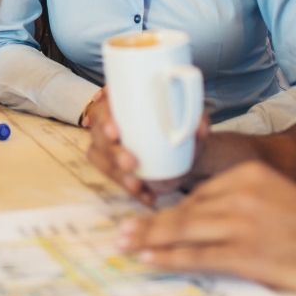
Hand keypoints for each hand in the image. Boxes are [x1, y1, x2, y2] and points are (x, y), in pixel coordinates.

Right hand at [86, 96, 208, 205]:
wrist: (185, 153)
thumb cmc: (183, 129)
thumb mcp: (193, 121)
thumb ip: (198, 121)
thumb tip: (199, 128)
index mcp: (122, 100)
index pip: (104, 104)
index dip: (104, 117)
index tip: (115, 132)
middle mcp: (109, 119)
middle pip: (97, 133)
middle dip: (110, 150)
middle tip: (131, 163)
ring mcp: (106, 143)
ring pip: (99, 156)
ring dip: (116, 173)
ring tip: (137, 185)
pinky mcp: (111, 164)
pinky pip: (110, 176)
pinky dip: (128, 188)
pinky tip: (147, 195)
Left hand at [115, 160, 295, 294]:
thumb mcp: (273, 194)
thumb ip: (238, 198)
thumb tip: (200, 216)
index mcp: (246, 174)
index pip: (197, 191)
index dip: (168, 206)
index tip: (145, 212)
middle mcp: (240, 193)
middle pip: (184, 208)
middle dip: (149, 222)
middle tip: (121, 231)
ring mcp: (242, 223)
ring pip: (184, 229)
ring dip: (150, 239)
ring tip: (127, 245)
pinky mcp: (247, 254)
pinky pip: (199, 256)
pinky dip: (169, 257)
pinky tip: (151, 259)